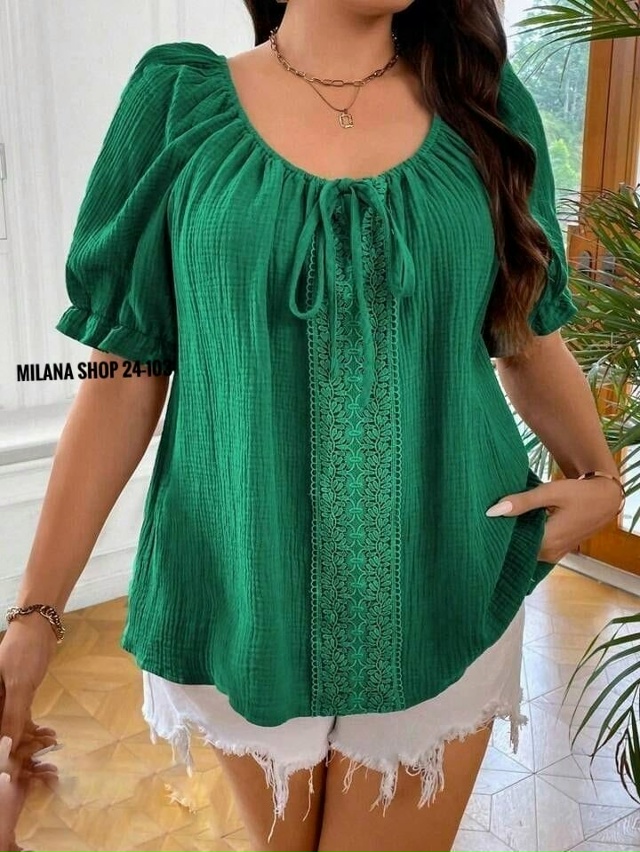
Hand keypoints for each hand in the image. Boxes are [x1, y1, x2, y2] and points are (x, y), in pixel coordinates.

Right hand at [0, 616, 59, 851]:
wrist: (38, 628)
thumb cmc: (23, 651)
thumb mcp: (18, 685)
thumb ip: (12, 715)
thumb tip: (7, 746)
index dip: (3, 750)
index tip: (14, 769)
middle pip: (2, 733)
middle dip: (17, 750)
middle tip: (38, 762)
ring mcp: (1, 702)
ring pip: (12, 729)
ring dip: (29, 740)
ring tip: (50, 745)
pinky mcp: (16, 699)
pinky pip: (21, 720)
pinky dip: (34, 729)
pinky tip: (49, 736)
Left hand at [486, 474, 622, 563]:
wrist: (605, 499)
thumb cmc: (579, 493)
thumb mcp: (549, 492)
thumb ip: (522, 502)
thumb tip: (492, 511)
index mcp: (547, 542)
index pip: (511, 545)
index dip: (496, 534)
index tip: (482, 524)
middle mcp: (549, 554)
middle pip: (517, 548)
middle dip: (503, 536)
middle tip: (485, 522)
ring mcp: (554, 554)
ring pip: (526, 549)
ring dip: (514, 537)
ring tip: (497, 522)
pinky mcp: (557, 550)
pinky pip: (534, 548)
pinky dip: (525, 538)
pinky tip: (515, 525)